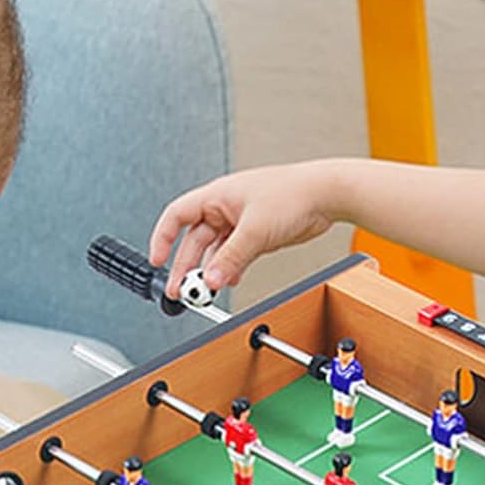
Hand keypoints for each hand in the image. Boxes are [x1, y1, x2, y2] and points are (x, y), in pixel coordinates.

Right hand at [148, 163, 344, 298]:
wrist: (326, 194)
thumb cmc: (293, 193)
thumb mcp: (255, 230)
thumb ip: (230, 258)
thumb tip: (211, 280)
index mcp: (216, 196)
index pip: (176, 216)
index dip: (163, 238)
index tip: (158, 261)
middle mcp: (224, 207)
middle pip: (194, 240)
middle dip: (187, 266)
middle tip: (182, 290)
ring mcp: (240, 221)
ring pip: (215, 251)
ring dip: (209, 271)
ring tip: (204, 291)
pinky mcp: (255, 234)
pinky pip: (233, 255)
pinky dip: (228, 269)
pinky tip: (228, 281)